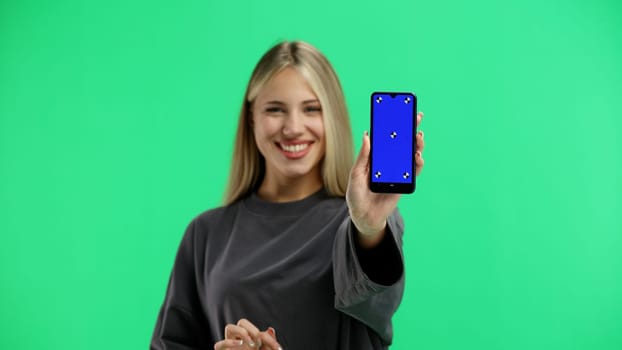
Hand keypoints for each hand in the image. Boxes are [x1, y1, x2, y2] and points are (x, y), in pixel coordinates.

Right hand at [214, 318, 281, 349]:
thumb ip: (269, 343)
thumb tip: (270, 329)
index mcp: (252, 343)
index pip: (258, 331)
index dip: (268, 337)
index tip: (277, 348)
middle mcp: (240, 343)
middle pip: (241, 322)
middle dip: (251, 328)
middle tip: (259, 341)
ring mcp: (231, 348)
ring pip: (229, 328)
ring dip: (241, 331)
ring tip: (252, 342)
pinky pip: (218, 345)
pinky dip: (228, 341)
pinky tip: (240, 343)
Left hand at [346, 112, 424, 246]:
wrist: (363, 217)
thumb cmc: (356, 195)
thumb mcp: (355, 174)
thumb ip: (363, 157)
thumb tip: (367, 135)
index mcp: (375, 157)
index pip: (386, 137)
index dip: (393, 124)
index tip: (399, 110)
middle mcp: (388, 162)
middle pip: (402, 142)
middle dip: (410, 129)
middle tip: (417, 117)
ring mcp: (397, 172)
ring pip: (410, 154)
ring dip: (416, 145)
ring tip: (418, 138)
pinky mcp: (404, 183)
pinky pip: (414, 172)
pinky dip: (418, 163)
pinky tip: (418, 157)